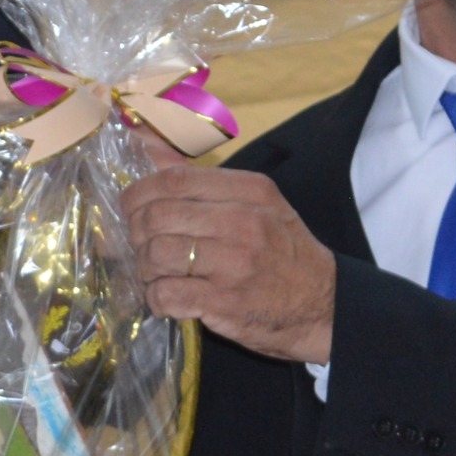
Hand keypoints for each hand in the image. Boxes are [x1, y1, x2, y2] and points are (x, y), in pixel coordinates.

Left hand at [123, 165, 338, 363]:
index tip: (132, 207)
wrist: (322, 306)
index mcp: (250, 191)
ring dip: (144, 268)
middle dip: (137, 233)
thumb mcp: (257, 204)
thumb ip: (203, 182)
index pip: (174, 180)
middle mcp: (243, 223)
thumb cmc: (282, 251)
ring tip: (157, 274)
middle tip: (143, 245)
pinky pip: (165, 295)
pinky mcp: (224, 303)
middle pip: (158, 216)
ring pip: (156, 255)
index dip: (140, 193)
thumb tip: (149, 150)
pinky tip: (167, 299)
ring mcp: (234, 264)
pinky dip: (156, 299)